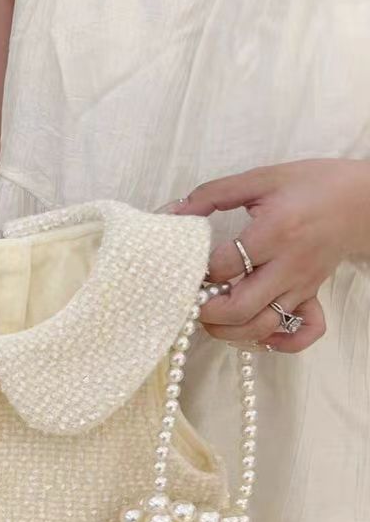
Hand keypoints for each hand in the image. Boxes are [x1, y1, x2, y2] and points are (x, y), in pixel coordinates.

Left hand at [172, 159, 369, 352]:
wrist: (364, 198)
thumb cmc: (311, 185)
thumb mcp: (261, 179)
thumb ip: (213, 194)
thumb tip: (172, 212)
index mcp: (274, 232)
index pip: (223, 266)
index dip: (198, 272)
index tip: (189, 267)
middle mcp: (288, 265)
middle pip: (240, 309)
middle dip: (206, 312)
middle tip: (195, 300)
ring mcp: (301, 285)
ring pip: (262, 327)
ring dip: (229, 332)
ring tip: (213, 316)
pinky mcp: (311, 296)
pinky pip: (303, 333)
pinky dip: (278, 343)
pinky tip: (256, 334)